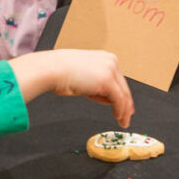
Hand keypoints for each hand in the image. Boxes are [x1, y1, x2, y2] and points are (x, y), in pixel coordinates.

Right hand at [9, 49, 134, 127]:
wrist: (52, 69)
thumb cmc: (60, 71)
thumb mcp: (84, 73)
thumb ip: (95, 81)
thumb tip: (103, 95)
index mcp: (105, 57)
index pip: (119, 79)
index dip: (123, 94)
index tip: (126, 104)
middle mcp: (111, 61)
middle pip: (124, 87)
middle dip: (126, 104)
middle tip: (127, 116)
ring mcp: (110, 71)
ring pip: (123, 95)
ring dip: (124, 110)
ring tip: (123, 121)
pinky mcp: (107, 82)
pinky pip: (118, 100)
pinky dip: (120, 111)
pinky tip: (118, 117)